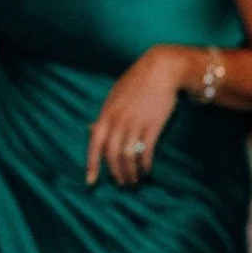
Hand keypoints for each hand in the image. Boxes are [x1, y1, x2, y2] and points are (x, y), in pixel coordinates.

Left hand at [86, 46, 188, 186]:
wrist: (160, 69)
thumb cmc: (136, 83)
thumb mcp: (114, 97)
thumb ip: (104, 116)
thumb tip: (91, 130)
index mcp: (106, 114)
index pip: (94, 143)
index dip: (92, 164)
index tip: (91, 182)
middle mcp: (118, 120)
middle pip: (112, 154)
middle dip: (116, 172)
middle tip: (121, 183)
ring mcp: (135, 122)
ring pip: (128, 155)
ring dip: (131, 172)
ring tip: (134, 181)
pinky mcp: (153, 124)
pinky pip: (146, 150)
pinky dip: (145, 163)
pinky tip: (147, 170)